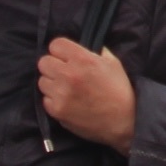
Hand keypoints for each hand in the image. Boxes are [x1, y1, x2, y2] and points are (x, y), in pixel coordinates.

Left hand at [38, 37, 137, 155]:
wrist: (124, 121)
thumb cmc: (120, 91)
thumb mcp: (112, 63)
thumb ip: (95, 52)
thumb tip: (82, 48)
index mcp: (82, 59)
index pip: (55, 45)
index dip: (61, 51)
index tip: (66, 57)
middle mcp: (68, 74)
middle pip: (44, 62)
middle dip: (54, 66)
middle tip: (64, 73)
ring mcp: (60, 93)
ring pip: (42, 81)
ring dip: (52, 83)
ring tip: (66, 89)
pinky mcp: (57, 110)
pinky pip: (45, 99)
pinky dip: (54, 100)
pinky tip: (67, 102)